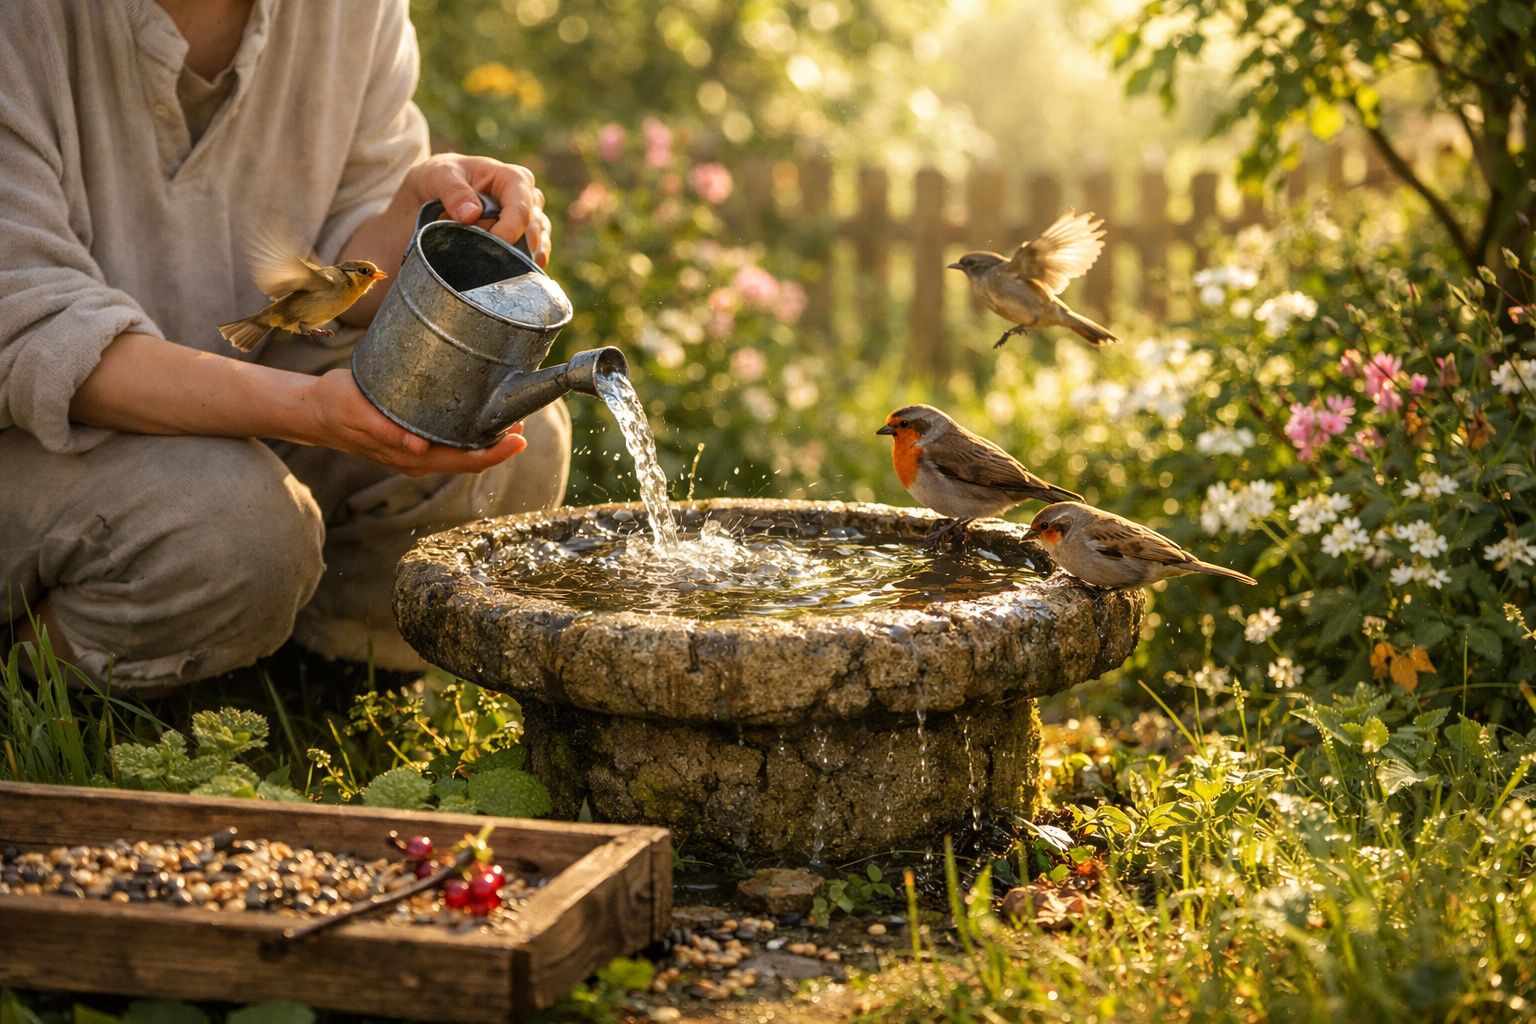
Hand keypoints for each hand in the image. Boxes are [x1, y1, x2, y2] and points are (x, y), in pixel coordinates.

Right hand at [300, 368, 526, 474]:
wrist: (315, 410)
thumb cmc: (336, 406)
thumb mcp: (356, 412)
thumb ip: (384, 430)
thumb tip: (418, 448)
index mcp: (410, 457)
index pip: (463, 463)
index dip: (495, 455)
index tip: (518, 439)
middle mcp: (418, 459)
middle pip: (470, 460)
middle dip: (499, 446)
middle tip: (522, 421)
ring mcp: (417, 452)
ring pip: (461, 452)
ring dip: (487, 439)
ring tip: (509, 416)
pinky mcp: (413, 439)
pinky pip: (450, 442)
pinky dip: (470, 432)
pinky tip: (481, 415)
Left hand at [402, 153, 552, 266]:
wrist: (429, 194)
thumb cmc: (440, 178)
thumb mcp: (439, 175)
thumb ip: (454, 192)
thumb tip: (472, 215)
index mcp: (512, 179)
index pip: (522, 208)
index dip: (510, 230)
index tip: (491, 244)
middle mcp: (527, 199)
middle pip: (532, 230)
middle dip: (508, 244)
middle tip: (477, 248)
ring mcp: (527, 222)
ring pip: (536, 245)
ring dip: (514, 257)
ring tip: (486, 258)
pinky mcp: (522, 241)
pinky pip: (532, 258)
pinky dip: (519, 267)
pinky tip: (504, 272)